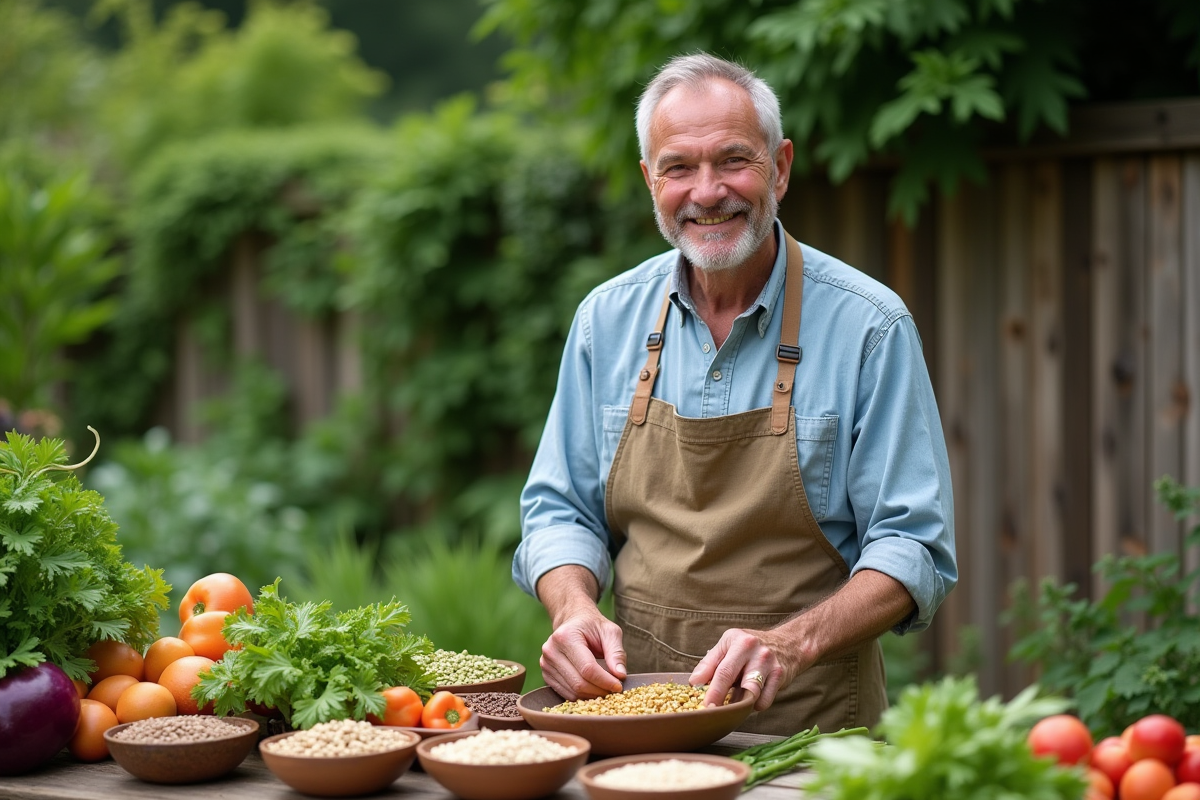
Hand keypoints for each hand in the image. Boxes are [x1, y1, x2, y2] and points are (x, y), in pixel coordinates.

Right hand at [540, 604, 626, 699]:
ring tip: (605, 689)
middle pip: (579, 683)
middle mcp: (551, 651)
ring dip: (592, 696)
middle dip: (600, 691)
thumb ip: (616, 652)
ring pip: (572, 692)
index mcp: (566, 637)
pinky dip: (582, 696)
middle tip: (615, 691)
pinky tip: (593, 690)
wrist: (572, 621)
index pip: (587, 669)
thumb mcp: (609, 632)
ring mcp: (546, 664)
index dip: (605, 681)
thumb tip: (620, 675)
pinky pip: (566, 694)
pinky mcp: (546, 674)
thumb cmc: (592, 626)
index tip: (619, 686)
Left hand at [689, 627, 803, 712]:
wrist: (786, 643)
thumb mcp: (727, 644)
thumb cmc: (750, 646)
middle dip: (727, 703)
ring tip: (733, 703)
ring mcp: (770, 666)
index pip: (724, 671)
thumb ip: (709, 662)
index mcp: (740, 642)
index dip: (714, 692)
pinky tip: (749, 698)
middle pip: (742, 685)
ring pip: (754, 695)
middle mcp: (757, 653)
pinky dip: (754, 705)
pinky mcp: (780, 677)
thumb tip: (695, 682)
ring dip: (741, 704)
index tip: (705, 706)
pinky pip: (764, 701)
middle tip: (716, 713)